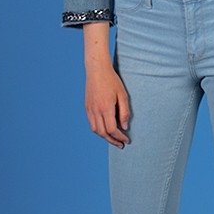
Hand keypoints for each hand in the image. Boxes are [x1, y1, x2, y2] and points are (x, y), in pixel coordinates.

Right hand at [82, 21, 129, 146]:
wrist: (96, 70)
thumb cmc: (112, 80)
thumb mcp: (123, 95)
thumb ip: (124, 112)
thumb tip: (124, 127)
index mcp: (105, 108)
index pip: (112, 129)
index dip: (120, 137)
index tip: (126, 140)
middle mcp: (96, 110)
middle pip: (103, 133)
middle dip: (112, 140)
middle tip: (121, 144)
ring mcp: (90, 109)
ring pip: (96, 130)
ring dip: (105, 137)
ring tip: (113, 139)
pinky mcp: (87, 107)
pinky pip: (92, 123)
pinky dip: (99, 130)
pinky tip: (106, 129)